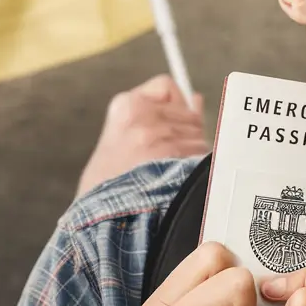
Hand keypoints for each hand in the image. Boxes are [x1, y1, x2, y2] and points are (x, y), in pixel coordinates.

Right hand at [75, 74, 206, 196]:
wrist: (102, 219)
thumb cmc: (107, 185)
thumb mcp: (118, 140)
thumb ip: (154, 117)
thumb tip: (197, 99)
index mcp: (125, 107)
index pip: (166, 87)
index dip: (174, 105)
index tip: (171, 121)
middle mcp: (145, 115)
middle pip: (188, 113)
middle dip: (186, 133)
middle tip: (166, 158)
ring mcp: (162, 135)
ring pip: (198, 135)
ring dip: (191, 153)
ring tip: (166, 173)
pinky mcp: (178, 157)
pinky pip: (203, 154)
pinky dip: (197, 168)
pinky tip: (178, 181)